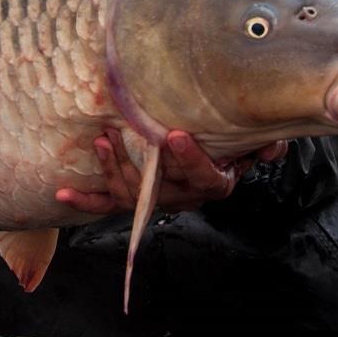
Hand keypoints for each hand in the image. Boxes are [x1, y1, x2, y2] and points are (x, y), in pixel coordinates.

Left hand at [55, 129, 285, 216]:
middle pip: (159, 186)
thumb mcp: (251, 144)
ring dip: (113, 169)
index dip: (190, 159)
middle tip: (119, 132)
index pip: (204, 176)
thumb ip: (263, 144)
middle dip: (137, 161)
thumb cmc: (231, 146)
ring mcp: (154, 201)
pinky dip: (85, 200)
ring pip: (131, 194)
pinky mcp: (131, 201)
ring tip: (102, 141)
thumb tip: (273, 145)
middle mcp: (183, 196)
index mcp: (214, 182)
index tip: (175, 135)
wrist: (212, 165)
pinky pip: (106, 204)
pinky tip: (63, 192)